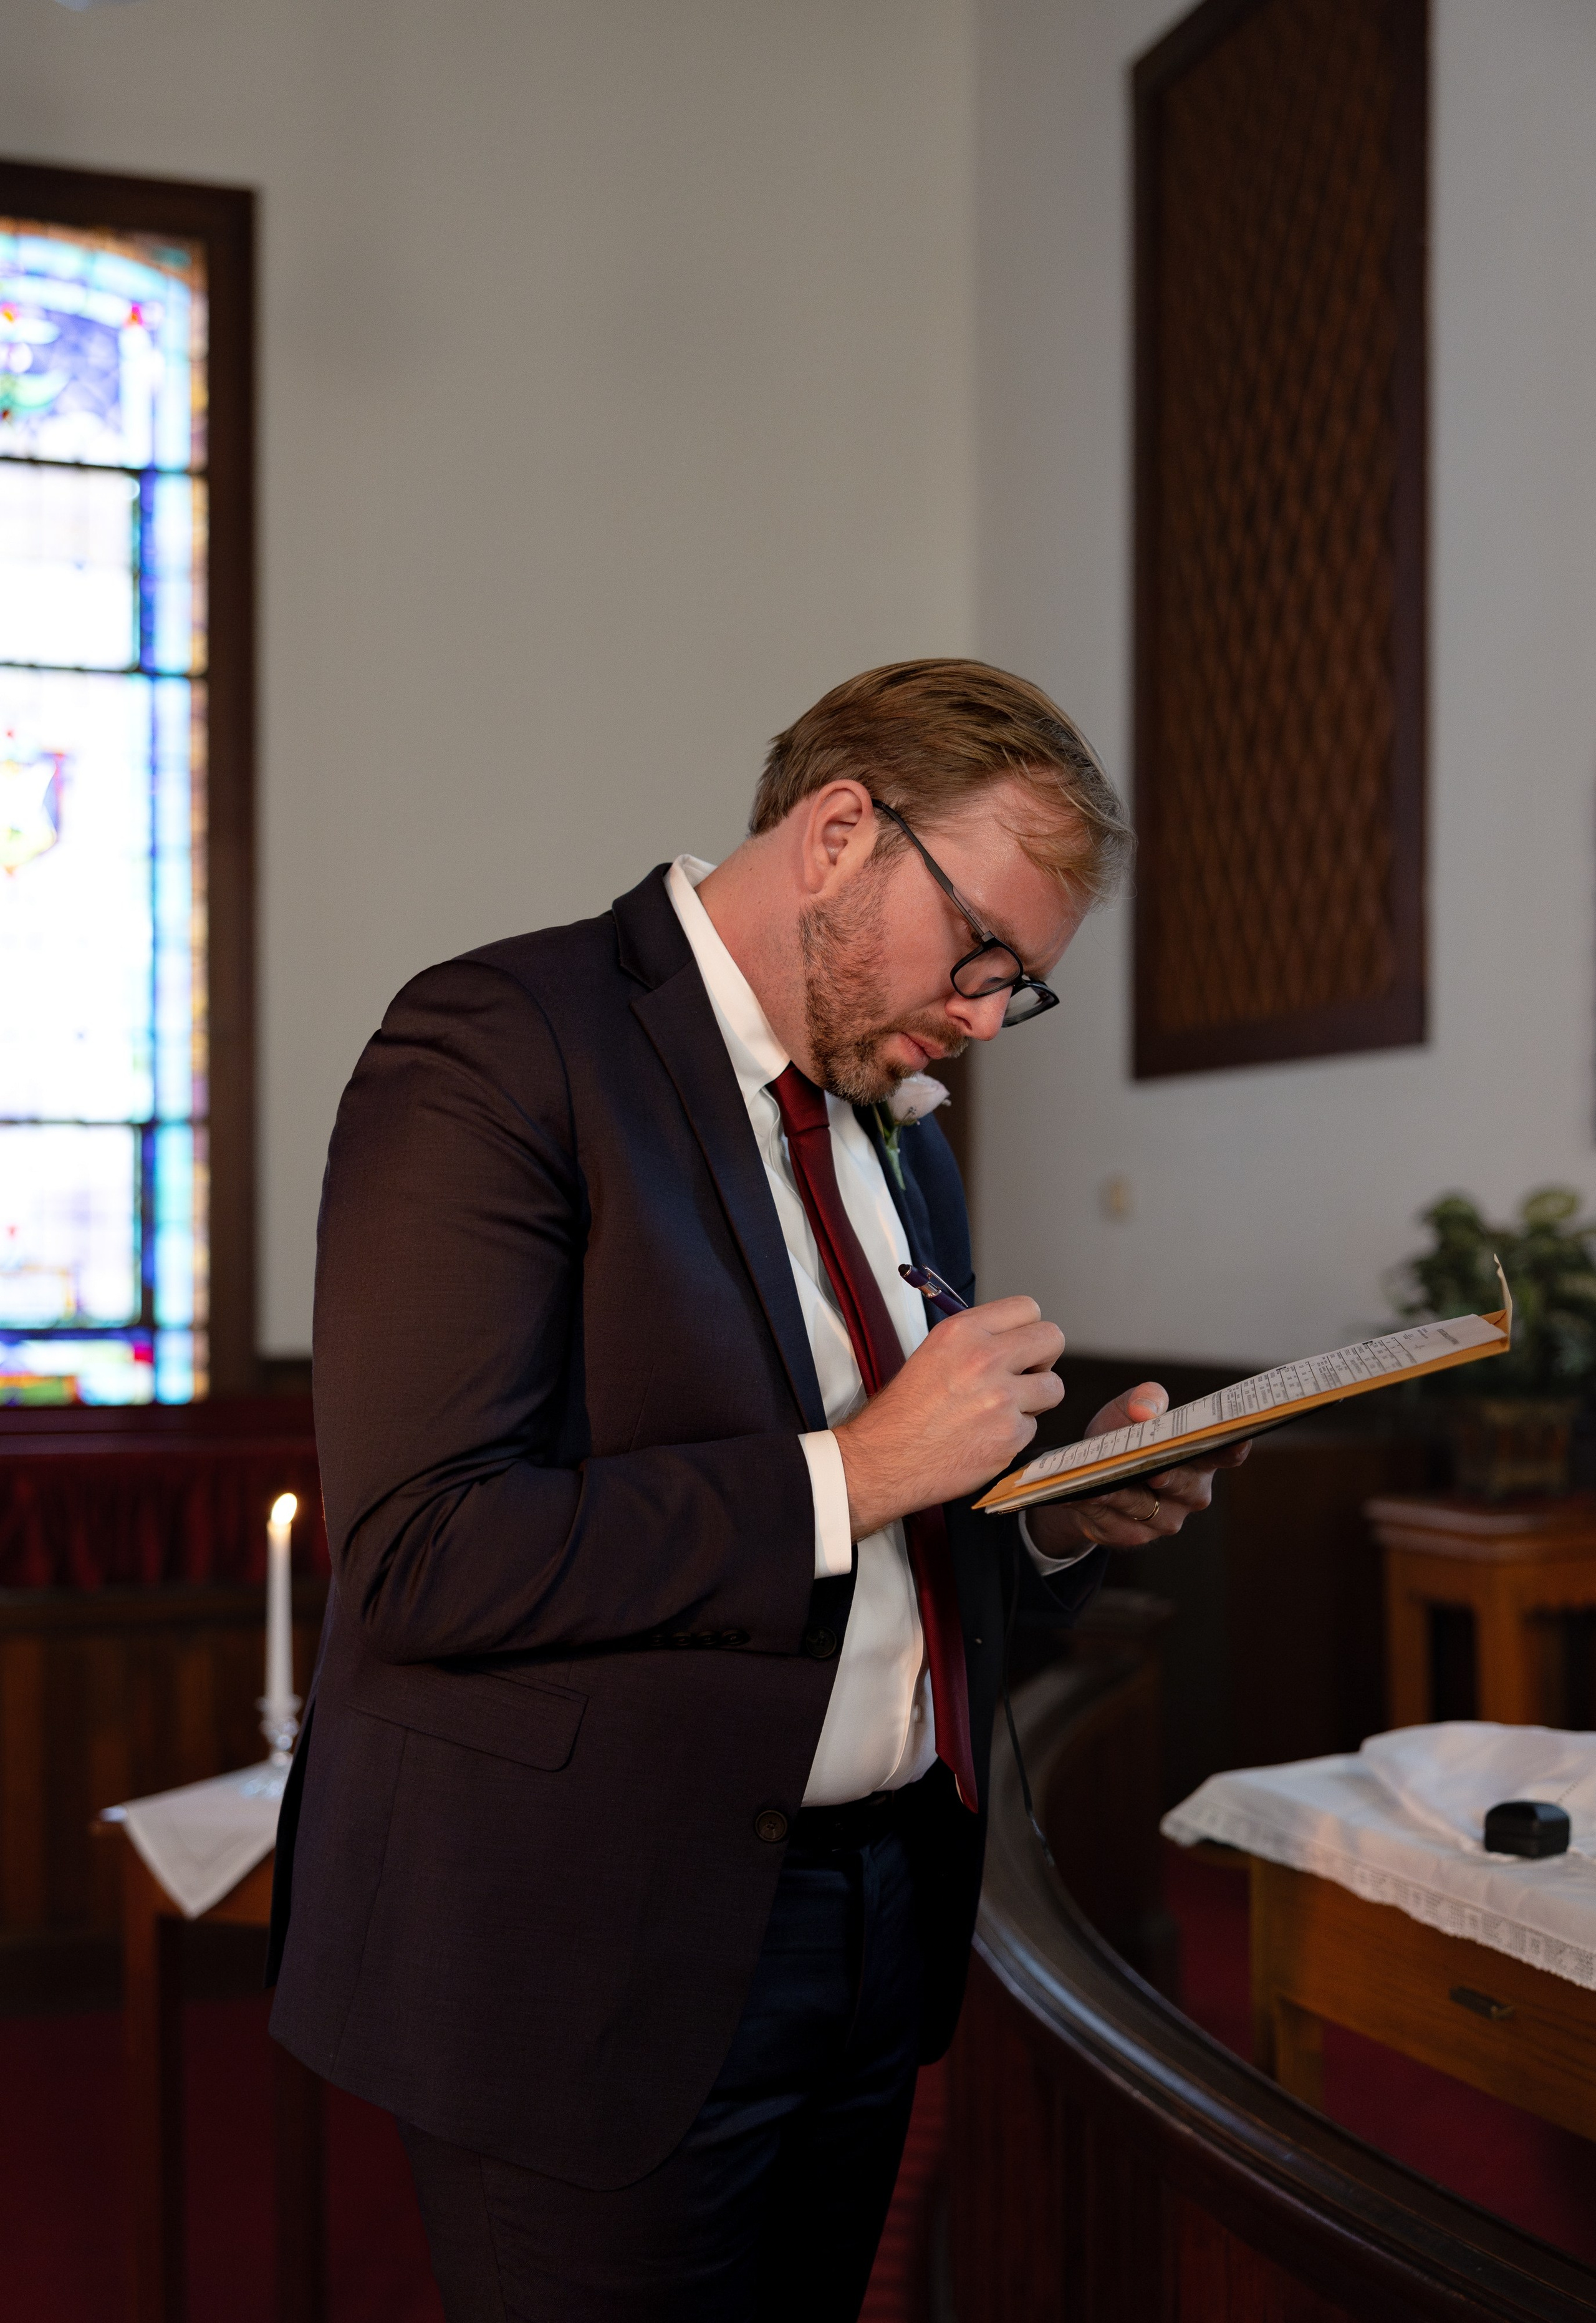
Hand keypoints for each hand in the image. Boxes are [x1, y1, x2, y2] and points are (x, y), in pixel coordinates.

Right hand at [834, 1296, 1064, 1537]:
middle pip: (1052, 1338)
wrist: (885, 1458)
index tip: (1021, 1344)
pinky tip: (987, 1436)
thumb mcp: (933, 1352)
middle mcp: (985, 1359)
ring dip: (1035, 1399)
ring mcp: (1001, 1399)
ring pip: (1053, 1387)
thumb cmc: (902, 1411)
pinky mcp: (1010, 1436)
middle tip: (1025, 1373)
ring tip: (1004, 1408)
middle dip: (1043, 1357)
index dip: (1027, 1328)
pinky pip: (1033, 1427)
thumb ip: (976, 1340)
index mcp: (963, 1332)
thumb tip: (1010, 1339)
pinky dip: (1014, 1433)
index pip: (1027, 1308)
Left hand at [1019, 1380, 1251, 1559]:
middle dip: (1165, 1474)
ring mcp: (1167, 1518)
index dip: (1234, 1447)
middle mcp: (1192, 1492)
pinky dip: (1097, 1507)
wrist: (1088, 1474)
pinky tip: (1080, 1495)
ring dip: (1122, 1492)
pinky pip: (1115, 1522)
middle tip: (1153, 1469)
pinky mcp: (1135, 1536)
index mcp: (1201, 1457)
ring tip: (1100, 1480)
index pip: (1227, 1454)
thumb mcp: (1129, 1409)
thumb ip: (1143, 1399)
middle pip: (1182, 1484)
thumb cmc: (1121, 1437)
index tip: (1236, 1438)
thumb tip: (1147, 1410)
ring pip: (1145, 1505)